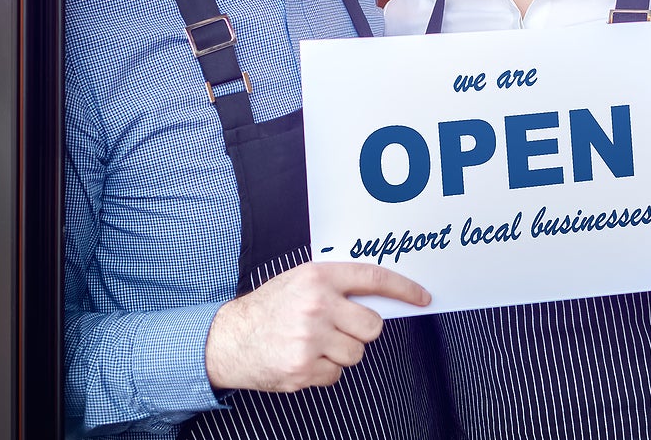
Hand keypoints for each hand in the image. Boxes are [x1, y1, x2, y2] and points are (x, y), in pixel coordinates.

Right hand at [204, 261, 430, 391]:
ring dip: (341, 352)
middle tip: (338, 328)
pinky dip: (325, 370)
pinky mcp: (303, 368)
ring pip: (357, 353)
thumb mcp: (300, 280)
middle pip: (372, 325)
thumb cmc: (269, 308)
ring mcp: (310, 339)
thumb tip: (381, 296)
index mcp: (318, 277)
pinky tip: (304, 358)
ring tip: (314, 343)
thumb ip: (336, 285)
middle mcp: (317, 306)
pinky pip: (337, 374)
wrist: (228, 339)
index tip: (423, 297)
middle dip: (361, 330)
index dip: (404, 288)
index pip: (374, 278)